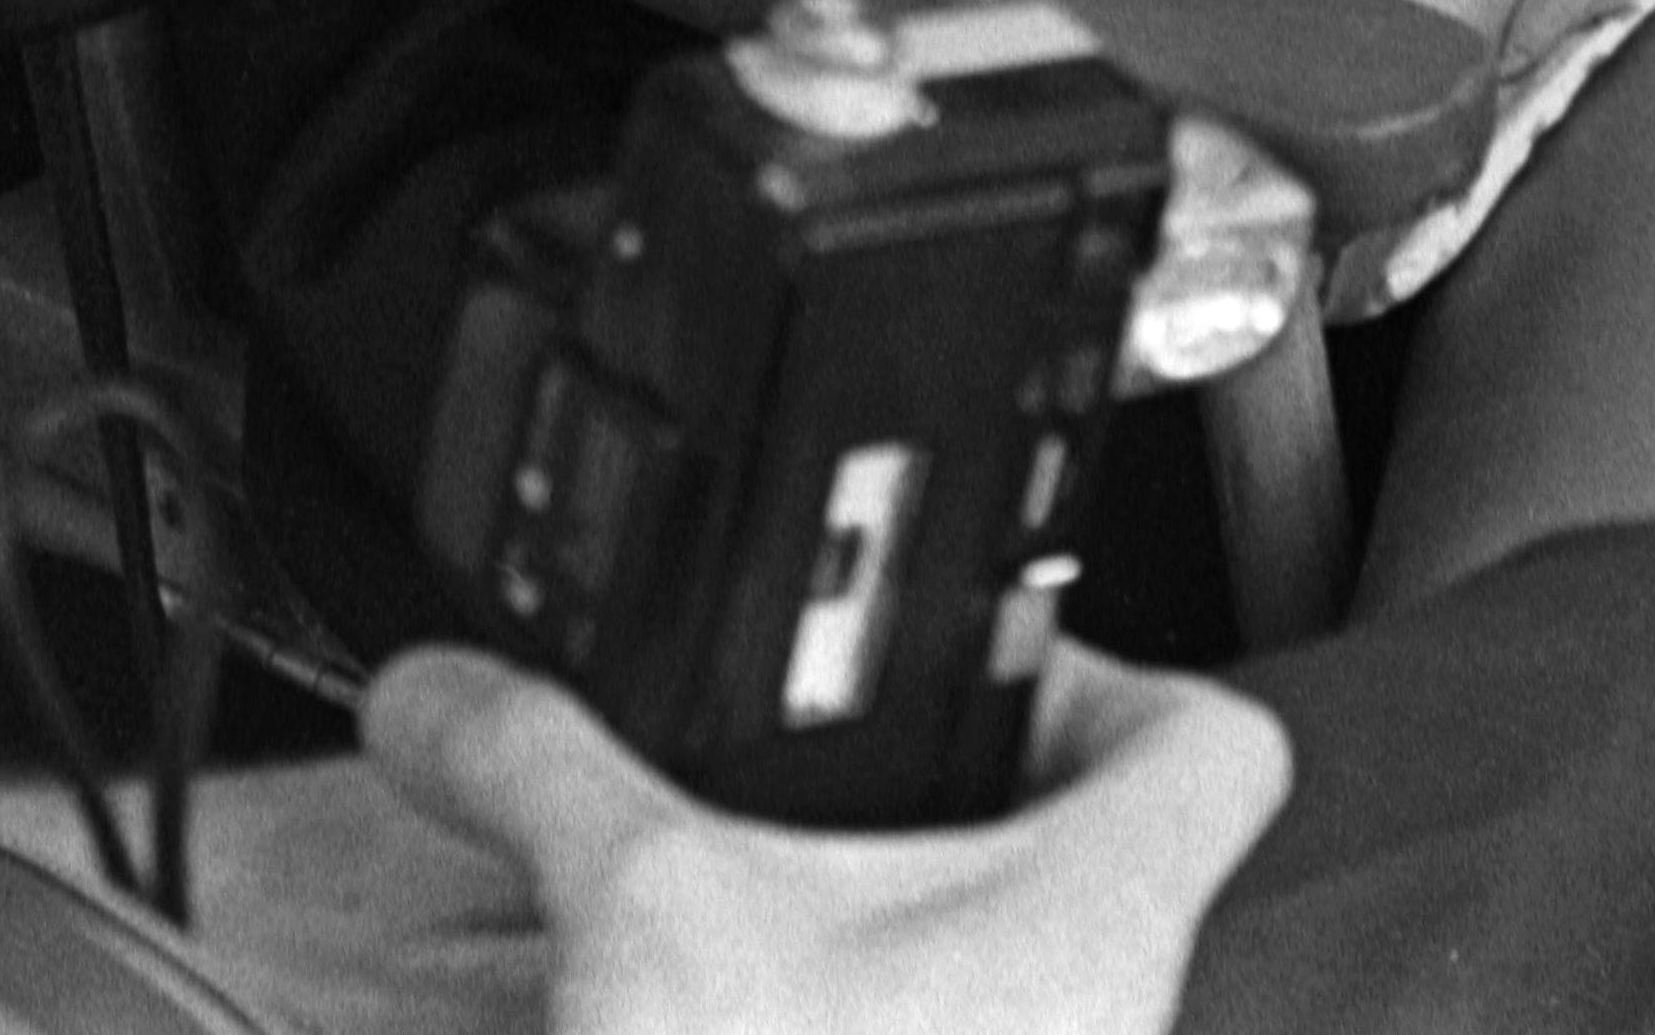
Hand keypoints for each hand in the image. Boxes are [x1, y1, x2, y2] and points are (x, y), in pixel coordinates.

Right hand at [356, 640, 1290, 1034]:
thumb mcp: (644, 916)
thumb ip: (537, 771)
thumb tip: (443, 694)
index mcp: (1102, 913)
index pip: (1211, 740)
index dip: (1108, 667)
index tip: (969, 657)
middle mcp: (1104, 1026)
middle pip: (1088, 864)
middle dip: (939, 812)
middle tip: (814, 775)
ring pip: (1003, 988)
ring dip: (878, 944)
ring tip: (736, 911)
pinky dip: (835, 1033)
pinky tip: (717, 1034)